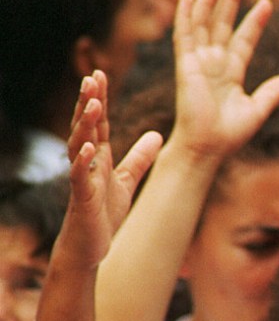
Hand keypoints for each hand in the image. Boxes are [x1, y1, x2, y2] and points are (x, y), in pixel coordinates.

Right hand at [57, 71, 161, 269]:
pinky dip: (82, 162)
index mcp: (98, 157)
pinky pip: (79, 176)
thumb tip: (157, 135)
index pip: (99, 122)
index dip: (99, 98)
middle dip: (88, 102)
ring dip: (85, 125)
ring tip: (91, 103)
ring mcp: (82, 179)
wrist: (90, 246)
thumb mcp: (127, 181)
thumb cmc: (104, 213)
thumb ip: (139, 158)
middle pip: (86, 127)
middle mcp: (87, 163)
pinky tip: (88, 147)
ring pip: (79, 145)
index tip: (100, 73)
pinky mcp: (81, 198)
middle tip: (92, 76)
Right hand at [168, 0, 278, 158]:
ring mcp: (200, 62)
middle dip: (230, 0)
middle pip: (224, 24)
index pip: (245, 39)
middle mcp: (215, 63)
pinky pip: (184, 36)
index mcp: (232, 72)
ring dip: (208, 2)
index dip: (255, 22)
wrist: (208, 148)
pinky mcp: (186, 65)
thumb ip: (272, 93)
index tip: (267, 3)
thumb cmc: (229, 135)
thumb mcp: (258, 110)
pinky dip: (184, 16)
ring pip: (204, 24)